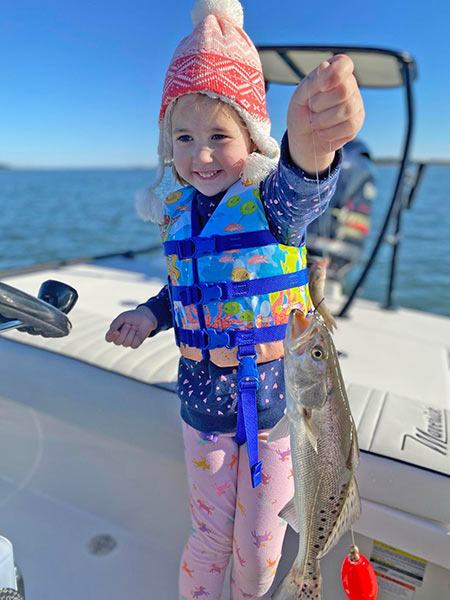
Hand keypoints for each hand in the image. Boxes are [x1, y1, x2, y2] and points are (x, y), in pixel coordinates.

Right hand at [105, 306, 156, 348]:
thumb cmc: (132, 316)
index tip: (117, 331)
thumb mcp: (122, 317)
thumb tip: (109, 334)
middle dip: (124, 333)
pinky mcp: (135, 344)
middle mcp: (120, 338)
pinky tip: (138, 332)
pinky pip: (133, 345)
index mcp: (114, 331)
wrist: (145, 317)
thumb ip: (115, 325)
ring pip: (126, 343)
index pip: (108, 338)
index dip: (112, 336)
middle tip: (128, 325)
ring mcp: (127, 342)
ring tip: (134, 327)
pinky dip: (136, 337)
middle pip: (117, 342)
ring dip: (131, 333)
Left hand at [286, 54, 364, 174]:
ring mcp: (356, 104)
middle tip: (311, 108)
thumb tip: (325, 65)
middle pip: (343, 91)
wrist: (302, 138)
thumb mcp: (300, 95)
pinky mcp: (357, 123)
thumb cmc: (302, 111)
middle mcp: (349, 85)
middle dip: (321, 103)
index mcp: (334, 72)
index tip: (321, 87)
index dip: (334, 74)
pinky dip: (331, 132)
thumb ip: (313, 81)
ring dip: (324, 119)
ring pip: (348, 109)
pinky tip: (321, 133)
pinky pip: (350, 126)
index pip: (344, 64)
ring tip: (313, 123)